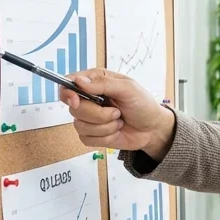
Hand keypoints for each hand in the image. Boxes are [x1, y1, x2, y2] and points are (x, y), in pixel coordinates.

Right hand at [59, 69, 174, 158]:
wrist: (152, 129)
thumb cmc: (143, 104)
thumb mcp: (128, 88)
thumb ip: (104, 84)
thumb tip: (79, 81)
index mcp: (96, 81)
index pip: (68, 84)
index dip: (67, 93)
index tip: (75, 101)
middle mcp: (90, 98)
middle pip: (74, 108)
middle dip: (98, 114)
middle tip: (117, 112)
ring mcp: (89, 117)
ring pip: (80, 125)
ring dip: (105, 127)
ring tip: (119, 121)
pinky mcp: (92, 134)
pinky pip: (87, 139)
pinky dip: (105, 137)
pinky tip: (116, 131)